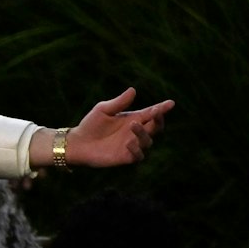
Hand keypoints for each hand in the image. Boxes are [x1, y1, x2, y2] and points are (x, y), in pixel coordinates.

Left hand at [61, 88, 176, 166]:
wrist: (78, 143)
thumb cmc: (91, 124)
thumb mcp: (103, 109)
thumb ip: (119, 102)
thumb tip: (133, 90)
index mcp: (133, 119)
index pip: (152, 113)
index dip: (162, 109)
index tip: (170, 103)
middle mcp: (136, 132)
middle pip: (156, 127)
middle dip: (158, 120)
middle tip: (155, 112)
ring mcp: (132, 145)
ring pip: (148, 141)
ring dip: (143, 133)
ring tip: (133, 125)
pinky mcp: (126, 157)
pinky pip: (138, 155)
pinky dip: (136, 149)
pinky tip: (128, 142)